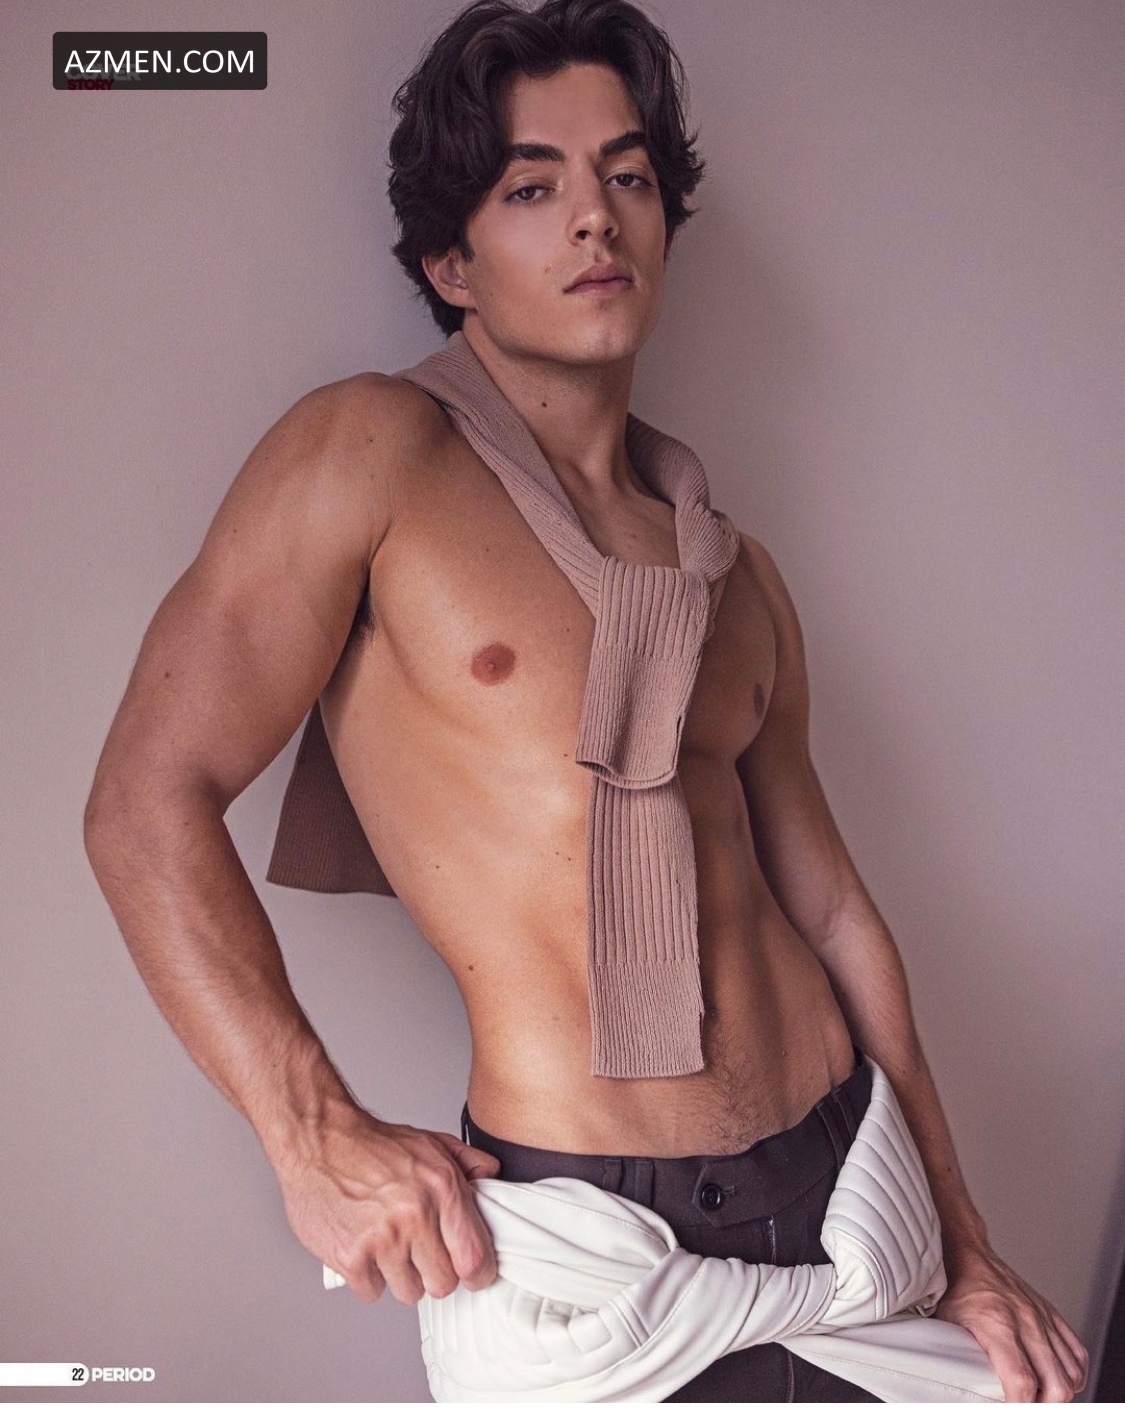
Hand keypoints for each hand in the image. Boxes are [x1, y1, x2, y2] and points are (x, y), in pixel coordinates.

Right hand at [272, 1106, 501, 1305]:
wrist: (319, 1139)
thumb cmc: (373, 1144)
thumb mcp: (430, 1143)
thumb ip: (467, 1161)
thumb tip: (491, 1176)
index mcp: (442, 1189)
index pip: (475, 1258)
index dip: (477, 1274)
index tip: (470, 1274)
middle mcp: (415, 1216)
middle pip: (443, 1284)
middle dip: (434, 1273)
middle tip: (420, 1253)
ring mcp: (382, 1239)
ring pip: (408, 1292)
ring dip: (400, 1276)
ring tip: (388, 1246)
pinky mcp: (350, 1256)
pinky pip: (372, 1292)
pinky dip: (368, 1277)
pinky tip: (364, 1248)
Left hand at [934, 1241, 1088, 1401]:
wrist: (969, 1254)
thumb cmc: (956, 1289)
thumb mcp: (946, 1323)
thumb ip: (955, 1355)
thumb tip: (949, 1381)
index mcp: (997, 1325)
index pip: (1022, 1381)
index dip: (1019, 1405)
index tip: (1009, 1408)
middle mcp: (1026, 1322)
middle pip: (1056, 1385)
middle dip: (1044, 1406)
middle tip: (1026, 1404)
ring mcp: (1042, 1318)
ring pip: (1071, 1373)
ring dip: (1059, 1392)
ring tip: (1040, 1396)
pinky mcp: (1051, 1314)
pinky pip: (1078, 1353)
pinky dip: (1073, 1373)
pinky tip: (1057, 1377)